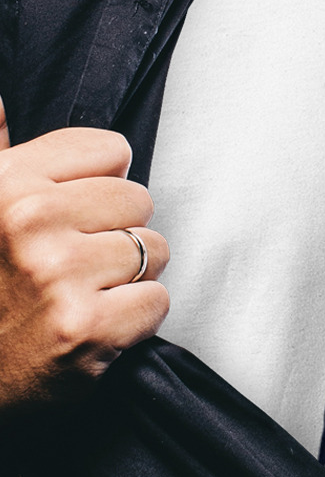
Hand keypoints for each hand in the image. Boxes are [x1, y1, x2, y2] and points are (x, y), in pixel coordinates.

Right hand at [0, 96, 168, 415]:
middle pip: (139, 200)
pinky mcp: (86, 327)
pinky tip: (99, 323)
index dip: (103, 184)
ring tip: (87, 293)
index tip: (79, 212)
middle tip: (80, 263)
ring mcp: (59, 275)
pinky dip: (138, 317)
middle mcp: (29, 221)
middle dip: (120, 232)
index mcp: (5, 183)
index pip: (111, 150)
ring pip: (154, 250)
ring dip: (131, 277)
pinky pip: (157, 300)